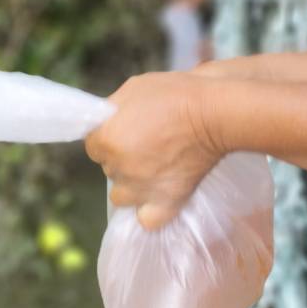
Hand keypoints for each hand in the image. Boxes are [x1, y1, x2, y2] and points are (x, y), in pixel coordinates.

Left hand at [85, 72, 224, 229]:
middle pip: (108, 168)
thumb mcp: (134, 88)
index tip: (128, 129)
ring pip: (122, 196)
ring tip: (152, 170)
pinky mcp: (165, 203)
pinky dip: (149, 212)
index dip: (111, 135)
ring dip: (132, 185)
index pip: (93, 145)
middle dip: (123, 157)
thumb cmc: (175, 95)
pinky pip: (146, 219)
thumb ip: (112, 110)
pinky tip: (157, 197)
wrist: (214, 113)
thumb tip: (105, 122)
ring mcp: (141, 189)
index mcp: (107, 139)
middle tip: (149, 143)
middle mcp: (118, 168)